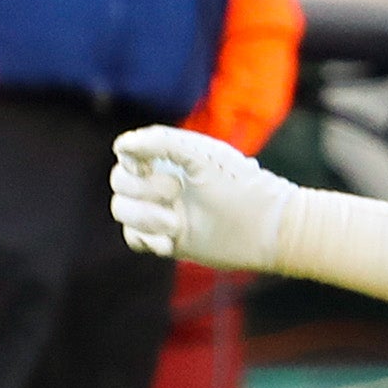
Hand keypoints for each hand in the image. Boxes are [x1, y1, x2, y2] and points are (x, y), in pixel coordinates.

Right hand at [109, 124, 296, 269]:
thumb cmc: (240, 185)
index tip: (147, 167)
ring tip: (174, 224)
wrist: (267, 228)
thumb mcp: (202, 156)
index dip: (131, 161)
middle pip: (120, 183)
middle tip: (175, 193)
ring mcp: (162, 211)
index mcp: (171, 158)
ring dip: (143, 217)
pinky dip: (145, 239)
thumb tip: (121, 145)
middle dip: (141, 189)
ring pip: (122, 210)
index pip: (129, 154)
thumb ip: (161, 143)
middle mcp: (162, 182)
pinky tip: (168, 243)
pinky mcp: (165, 239)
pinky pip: (133, 238)